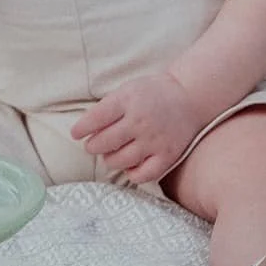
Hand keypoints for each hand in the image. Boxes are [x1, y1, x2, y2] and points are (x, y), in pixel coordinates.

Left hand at [70, 73, 203, 184]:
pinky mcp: (167, 155)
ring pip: (119, 160)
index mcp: (128, 100)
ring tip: (111, 155)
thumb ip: (107, 107)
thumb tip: (83, 129)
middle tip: (93, 145)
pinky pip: (143, 175)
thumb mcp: (127, 90)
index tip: (76, 133)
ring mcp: (154, 140)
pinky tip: (129, 166)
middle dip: (93, 146)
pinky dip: (132, 174)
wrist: (189, 96)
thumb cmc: (152, 93)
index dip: (81, 129)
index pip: (95, 119)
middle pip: (104, 143)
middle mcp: (140, 121)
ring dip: (109, 160)